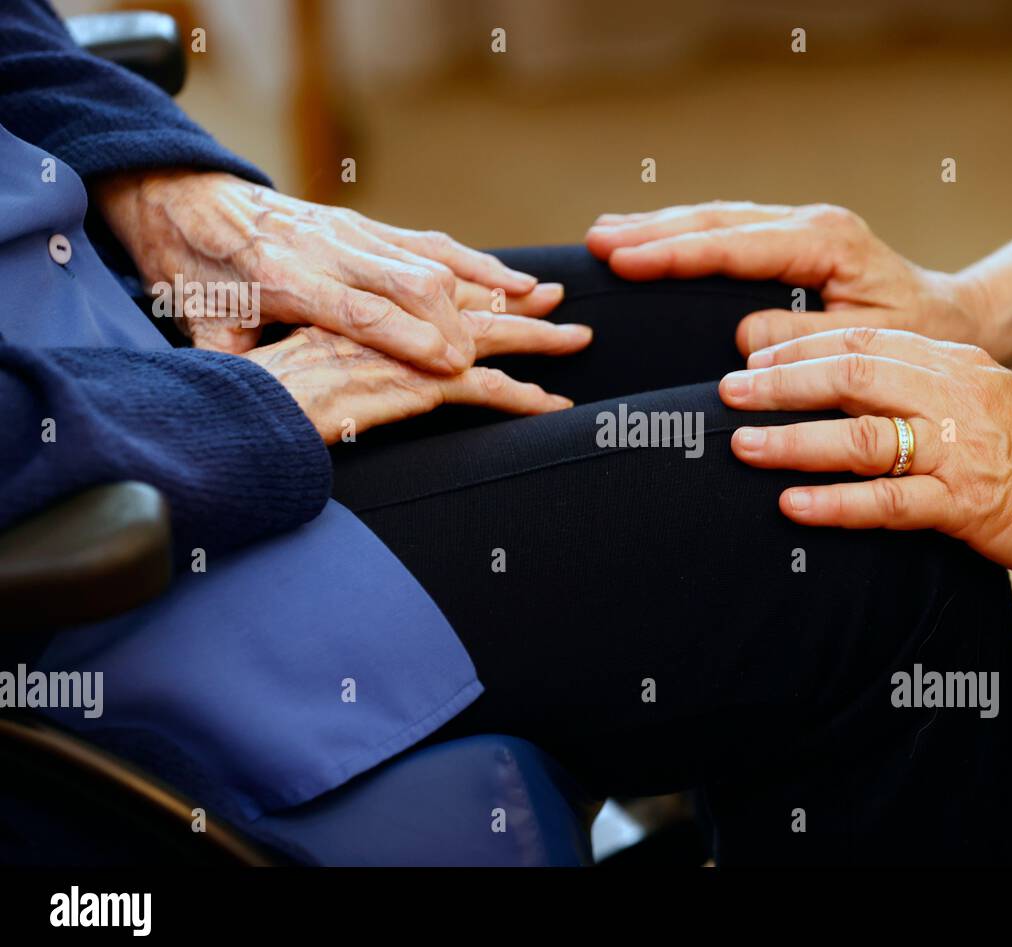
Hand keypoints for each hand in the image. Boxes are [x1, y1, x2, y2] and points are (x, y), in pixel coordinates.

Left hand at [93, 170, 562, 369]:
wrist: (184, 199)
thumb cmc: (194, 273)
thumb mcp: (202, 327)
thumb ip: (237, 363)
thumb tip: (264, 405)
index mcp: (286, 277)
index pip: (363, 312)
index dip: (413, 339)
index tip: (456, 368)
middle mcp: (330, 248)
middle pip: (415, 282)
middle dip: (470, 320)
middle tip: (520, 350)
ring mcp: (355, 232)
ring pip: (436, 259)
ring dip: (495, 286)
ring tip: (549, 303)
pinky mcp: (368, 225)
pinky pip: (434, 245)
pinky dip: (480, 264)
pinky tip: (515, 279)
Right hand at [244, 312, 590, 444]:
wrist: (241, 401)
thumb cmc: (258, 377)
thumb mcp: (295, 348)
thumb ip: (326, 344)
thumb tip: (332, 353)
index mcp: (362, 302)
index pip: (428, 286)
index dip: (471, 283)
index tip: (503, 283)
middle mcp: (392, 317)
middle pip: (468, 302)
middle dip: (516, 300)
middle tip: (556, 299)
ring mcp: (408, 349)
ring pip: (487, 337)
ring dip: (536, 339)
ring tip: (578, 341)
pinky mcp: (415, 383)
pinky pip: (483, 388)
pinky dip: (523, 396)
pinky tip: (553, 405)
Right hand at [586, 201, 998, 358]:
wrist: (954, 322)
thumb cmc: (918, 341)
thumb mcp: (869, 346)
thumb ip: (805, 341)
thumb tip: (742, 336)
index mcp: (827, 243)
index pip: (735, 244)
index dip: (675, 253)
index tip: (624, 259)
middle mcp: (811, 225)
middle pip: (717, 221)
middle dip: (653, 231)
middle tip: (595, 241)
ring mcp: (802, 228)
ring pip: (718, 219)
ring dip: (661, 226)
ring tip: (606, 232)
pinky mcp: (795, 241)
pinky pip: (729, 232)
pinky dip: (686, 235)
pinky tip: (650, 238)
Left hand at [718, 327, 1011, 589]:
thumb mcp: (988, 397)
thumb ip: (924, 386)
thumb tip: (845, 391)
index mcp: (957, 363)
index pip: (865, 341)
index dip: (801, 348)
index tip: (751, 357)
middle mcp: (957, 396)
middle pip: (852, 375)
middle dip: (781, 383)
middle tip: (726, 393)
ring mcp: (962, 450)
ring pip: (862, 438)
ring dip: (794, 441)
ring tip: (742, 445)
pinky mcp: (969, 505)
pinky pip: (890, 503)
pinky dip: (836, 504)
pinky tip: (792, 506)